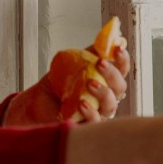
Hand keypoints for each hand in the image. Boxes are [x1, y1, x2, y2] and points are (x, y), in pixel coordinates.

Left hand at [4, 47, 132, 125]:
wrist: (39, 101)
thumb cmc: (59, 84)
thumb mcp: (74, 62)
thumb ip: (90, 52)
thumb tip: (105, 38)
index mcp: (106, 82)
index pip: (121, 71)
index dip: (123, 60)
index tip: (118, 49)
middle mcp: (106, 98)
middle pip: (120, 88)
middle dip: (112, 75)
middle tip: (100, 64)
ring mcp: (98, 113)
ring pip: (111, 106)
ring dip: (104, 93)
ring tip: (90, 83)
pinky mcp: (85, 124)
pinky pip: (94, 122)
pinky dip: (91, 112)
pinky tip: (83, 103)